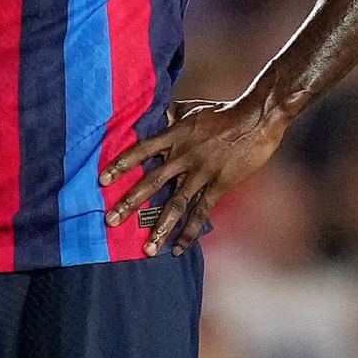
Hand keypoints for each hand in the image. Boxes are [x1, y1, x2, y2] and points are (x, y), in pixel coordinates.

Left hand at [100, 98, 288, 254]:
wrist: (255, 119)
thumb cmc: (222, 112)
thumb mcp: (191, 109)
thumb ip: (170, 114)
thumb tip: (152, 112)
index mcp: (174, 136)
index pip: (141, 151)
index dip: (121, 165)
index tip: (102, 180)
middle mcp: (183, 156)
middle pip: (152, 182)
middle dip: (130, 203)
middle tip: (111, 221)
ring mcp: (201, 173)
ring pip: (176, 203)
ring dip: (160, 226)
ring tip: (147, 248)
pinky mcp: (218, 185)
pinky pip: (201, 212)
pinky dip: (190, 232)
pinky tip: (179, 249)